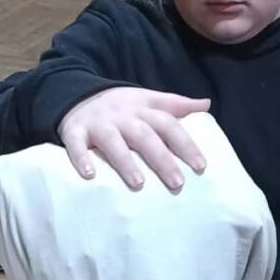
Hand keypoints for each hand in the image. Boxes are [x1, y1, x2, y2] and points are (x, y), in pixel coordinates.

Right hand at [59, 87, 210, 191]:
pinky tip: (89, 176)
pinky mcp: (73, 131)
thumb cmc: (120, 107)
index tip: (201, 166)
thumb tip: (207, 103)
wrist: (75, 94)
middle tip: (177, 183)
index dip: (185, 143)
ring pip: (112, 141)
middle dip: (161, 158)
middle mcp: (122, 115)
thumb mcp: (147, 99)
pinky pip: (75, 145)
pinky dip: (80, 158)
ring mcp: (97, 123)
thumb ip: (175, 104)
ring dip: (125, 162)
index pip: (168, 124)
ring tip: (138, 184)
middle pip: (144, 135)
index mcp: (142, 108)